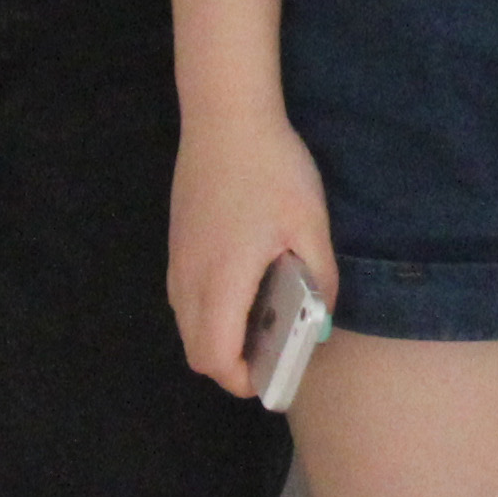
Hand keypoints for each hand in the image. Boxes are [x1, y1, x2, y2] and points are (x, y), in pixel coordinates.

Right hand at [168, 94, 340, 395]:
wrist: (225, 118)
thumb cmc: (272, 169)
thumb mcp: (310, 223)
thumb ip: (320, 277)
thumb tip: (320, 319)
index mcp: (221, 280)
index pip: (215, 357)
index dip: (242, 378)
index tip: (275, 371)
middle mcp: (189, 280)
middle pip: (197, 351)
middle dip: (232, 364)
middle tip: (274, 351)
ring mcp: (177, 263)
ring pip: (188, 326)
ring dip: (219, 339)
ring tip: (263, 321)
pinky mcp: (177, 247)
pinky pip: (185, 301)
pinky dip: (209, 314)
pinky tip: (244, 288)